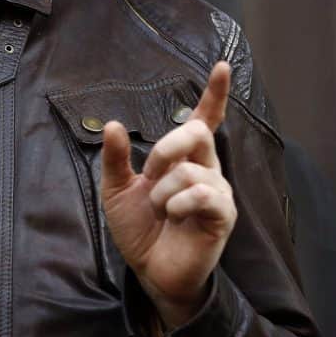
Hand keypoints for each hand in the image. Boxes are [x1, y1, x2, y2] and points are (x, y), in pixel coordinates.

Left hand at [101, 62, 235, 328]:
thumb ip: (116, 158)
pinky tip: (174, 217)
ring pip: (191, 169)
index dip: (214, 94)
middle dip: (167, 146)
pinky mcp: (223, 214)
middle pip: (195, 132)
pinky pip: (203, 194)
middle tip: (150, 173)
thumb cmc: (140, 228)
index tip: (221, 66)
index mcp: (183, 158)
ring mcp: (217, 190)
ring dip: (164, 191)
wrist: (150, 270)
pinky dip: (178, 204)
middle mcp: (206, 167)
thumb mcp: (118, 190)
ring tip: (161, 211)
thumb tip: (113, 124)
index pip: (203, 119)